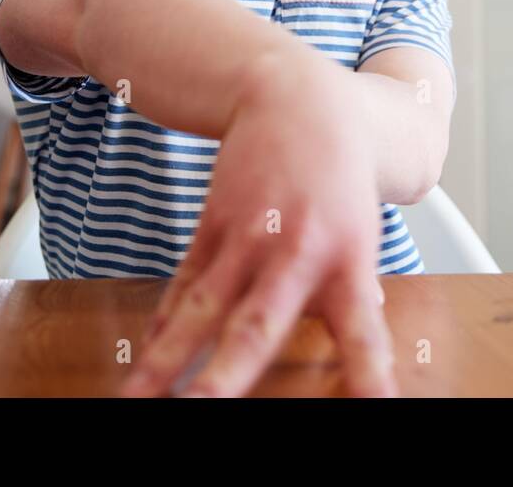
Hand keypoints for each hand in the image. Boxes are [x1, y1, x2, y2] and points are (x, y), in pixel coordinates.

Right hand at [119, 53, 396, 396]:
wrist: (298, 100)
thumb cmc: (338, 175)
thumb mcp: (363, 234)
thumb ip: (356, 294)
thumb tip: (364, 345)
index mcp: (349, 261)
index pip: (364, 332)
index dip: (370, 375)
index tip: (375, 410)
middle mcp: (294, 255)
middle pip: (255, 326)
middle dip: (224, 378)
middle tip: (202, 412)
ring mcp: (245, 240)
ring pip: (200, 311)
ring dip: (165, 362)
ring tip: (138, 400)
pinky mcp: (213, 226)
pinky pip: (183, 284)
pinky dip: (161, 325)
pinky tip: (142, 359)